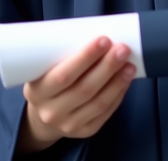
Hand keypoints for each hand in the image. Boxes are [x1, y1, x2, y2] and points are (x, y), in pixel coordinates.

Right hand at [16, 37, 135, 152]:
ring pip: (98, 103)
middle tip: (122, 48)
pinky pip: (105, 113)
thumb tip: (99, 36)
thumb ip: (63, 56)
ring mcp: (68, 125)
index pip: (63, 75)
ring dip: (117, 82)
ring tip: (129, 64)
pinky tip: (126, 80)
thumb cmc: (48, 82)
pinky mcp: (85, 132)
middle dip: (107, 67)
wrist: (43, 116)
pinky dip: (118, 95)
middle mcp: (51, 112)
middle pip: (84, 89)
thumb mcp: (44, 69)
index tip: (104, 40)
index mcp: (37, 92)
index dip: (85, 58)